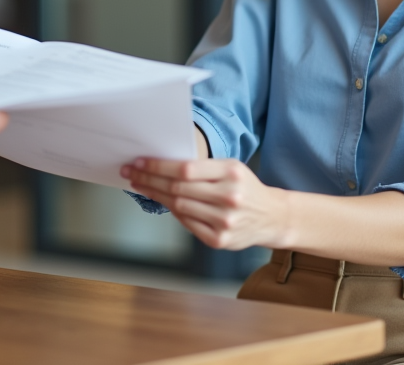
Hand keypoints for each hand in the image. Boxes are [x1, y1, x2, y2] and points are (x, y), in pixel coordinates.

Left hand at [121, 158, 290, 250]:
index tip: (140, 162)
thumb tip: (163, 165)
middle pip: (178, 187)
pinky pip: (186, 224)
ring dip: (155, 195)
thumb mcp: (231, 168)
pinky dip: (172, 212)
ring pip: (179, 206)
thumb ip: (203, 167)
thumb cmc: (246, 188)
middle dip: (150, 179)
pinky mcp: (219, 240)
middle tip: (132, 173)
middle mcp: (228, 197)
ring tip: (141, 185)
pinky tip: (163, 202)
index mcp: (231, 173)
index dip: (158, 166)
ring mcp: (224, 221)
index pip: (185, 168)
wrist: (272, 217)